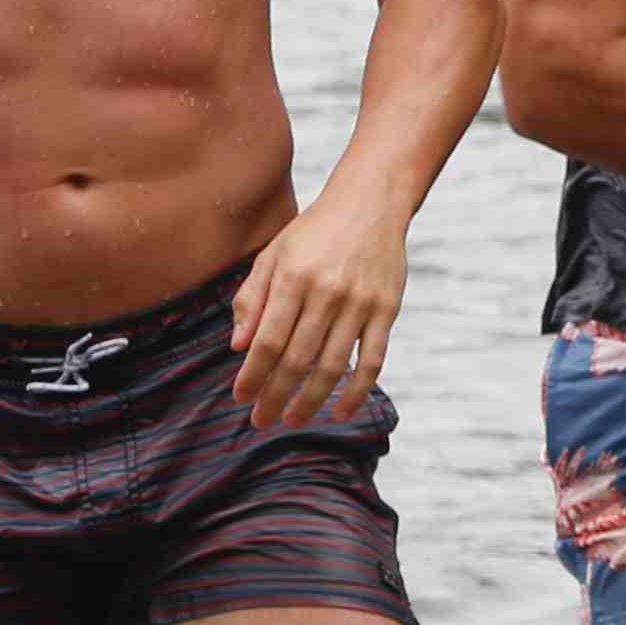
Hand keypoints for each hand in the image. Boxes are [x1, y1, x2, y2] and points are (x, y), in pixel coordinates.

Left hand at [232, 189, 405, 429]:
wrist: (371, 203)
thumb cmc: (314, 231)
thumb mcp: (274, 254)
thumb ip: (252, 298)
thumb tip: (238, 346)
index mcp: (294, 278)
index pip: (268, 340)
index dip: (253, 374)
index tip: (241, 398)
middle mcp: (327, 292)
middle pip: (297, 359)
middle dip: (275, 395)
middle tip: (261, 421)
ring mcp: (360, 303)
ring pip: (333, 366)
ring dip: (310, 400)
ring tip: (293, 420)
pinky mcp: (387, 310)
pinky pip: (373, 360)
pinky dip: (357, 391)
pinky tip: (340, 411)